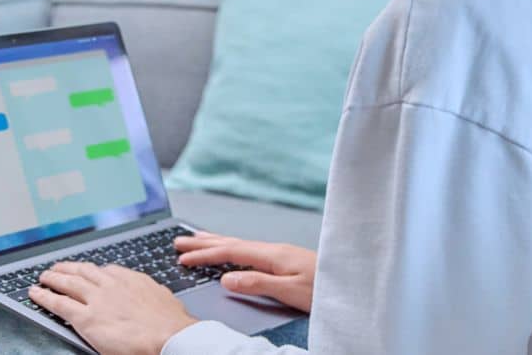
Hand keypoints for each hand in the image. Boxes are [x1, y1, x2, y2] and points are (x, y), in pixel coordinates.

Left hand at [30, 261, 197, 354]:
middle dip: (68, 268)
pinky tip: (35, 293)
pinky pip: (58, 304)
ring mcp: (96, 300)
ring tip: (43, 276)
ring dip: (53, 278)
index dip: (93, 271)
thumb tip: (155, 297)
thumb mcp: (164, 300)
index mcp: (130, 280)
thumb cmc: (171, 324)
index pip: (106, 271)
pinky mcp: (85, 318)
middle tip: (58, 267)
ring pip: (68, 283)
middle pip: (83, 271)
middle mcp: (111, 285)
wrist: (167, 337)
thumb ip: (152, 295)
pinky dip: (44, 297)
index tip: (88, 271)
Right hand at [175, 232, 316, 312]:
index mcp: (271, 254)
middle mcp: (273, 250)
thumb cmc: (325, 289)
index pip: (230, 252)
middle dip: (203, 243)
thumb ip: (257, 283)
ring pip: (239, 244)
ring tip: (196, 239)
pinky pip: (249, 250)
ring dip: (215, 242)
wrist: (353, 284)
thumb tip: (226, 278)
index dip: (205, 254)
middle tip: (178, 242)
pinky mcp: (285, 260)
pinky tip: (231, 252)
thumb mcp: (290, 291)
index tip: (183, 258)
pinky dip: (232, 248)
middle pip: (231, 243)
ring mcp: (279, 253)